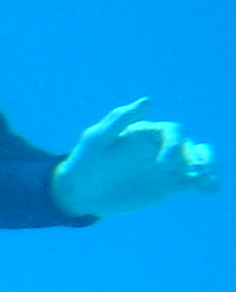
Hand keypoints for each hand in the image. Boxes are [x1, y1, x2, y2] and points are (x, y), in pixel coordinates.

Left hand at [51, 98, 216, 218]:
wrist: (80, 191)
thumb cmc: (84, 161)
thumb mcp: (96, 140)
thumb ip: (120, 120)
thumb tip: (149, 100)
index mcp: (146, 133)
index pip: (172, 131)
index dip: (174, 144)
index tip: (164, 164)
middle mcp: (161, 147)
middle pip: (191, 146)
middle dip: (198, 156)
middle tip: (196, 171)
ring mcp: (167, 167)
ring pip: (198, 161)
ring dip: (207, 166)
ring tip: (204, 180)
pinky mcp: (170, 186)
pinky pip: (194, 183)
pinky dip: (207, 184)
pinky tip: (210, 190)